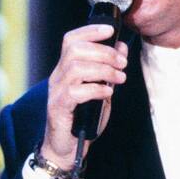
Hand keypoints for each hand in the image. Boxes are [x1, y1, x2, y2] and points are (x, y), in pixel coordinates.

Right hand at [41, 24, 129, 168]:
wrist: (66, 148)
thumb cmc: (82, 119)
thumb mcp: (99, 90)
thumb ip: (107, 71)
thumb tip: (121, 49)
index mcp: (65, 69)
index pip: (71, 40)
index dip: (90, 30)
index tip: (111, 30)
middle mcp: (58, 77)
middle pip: (75, 50)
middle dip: (104, 52)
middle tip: (122, 63)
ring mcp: (57, 92)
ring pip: (76, 68)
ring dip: (103, 70)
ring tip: (119, 78)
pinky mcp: (59, 108)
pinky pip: (77, 92)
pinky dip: (97, 89)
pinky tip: (108, 93)